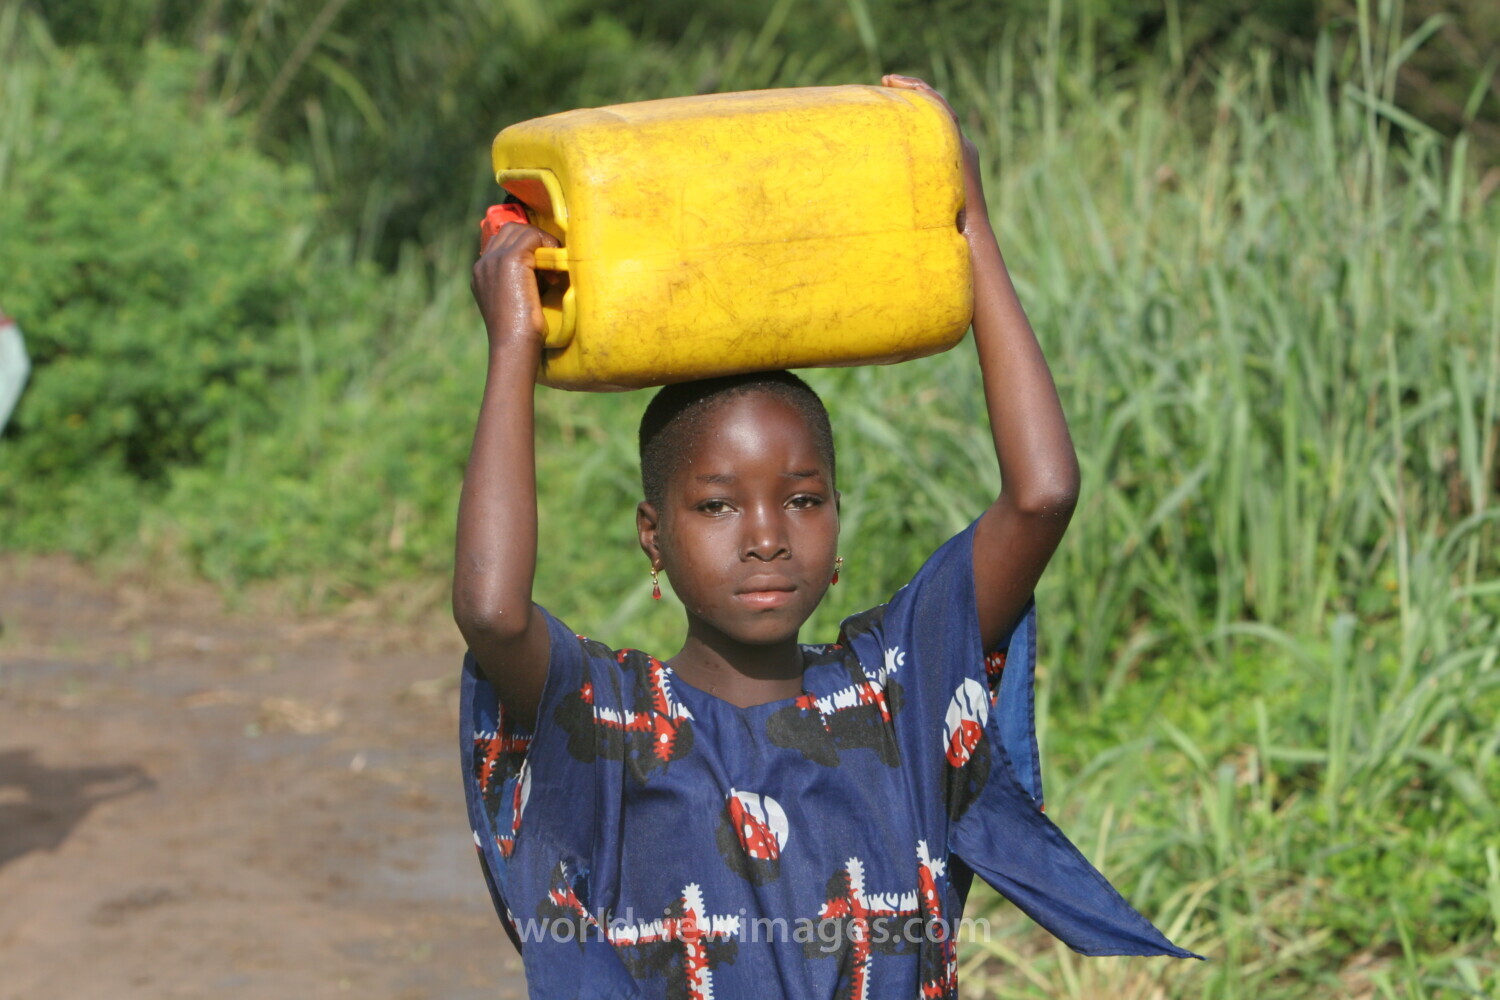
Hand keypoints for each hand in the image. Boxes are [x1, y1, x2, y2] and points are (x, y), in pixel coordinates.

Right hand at [470, 222, 560, 350]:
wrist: (513, 344)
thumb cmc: (519, 333)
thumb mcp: (514, 302)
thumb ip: (519, 282)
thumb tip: (542, 269)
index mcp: (481, 273)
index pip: (502, 242)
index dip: (525, 246)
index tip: (543, 266)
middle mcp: (483, 263)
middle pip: (510, 230)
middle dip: (534, 239)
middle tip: (551, 262)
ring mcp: (495, 259)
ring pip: (521, 230)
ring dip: (542, 241)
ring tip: (553, 266)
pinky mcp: (511, 260)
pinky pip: (533, 237)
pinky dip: (548, 245)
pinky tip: (555, 267)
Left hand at [881, 74, 990, 238]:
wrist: (969, 235)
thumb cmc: (945, 228)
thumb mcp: (924, 200)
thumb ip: (911, 186)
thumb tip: (881, 190)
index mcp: (953, 154)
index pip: (933, 121)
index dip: (913, 104)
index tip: (889, 93)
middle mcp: (960, 145)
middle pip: (937, 107)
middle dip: (912, 90)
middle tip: (886, 79)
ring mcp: (963, 146)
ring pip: (941, 106)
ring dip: (916, 89)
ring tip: (891, 80)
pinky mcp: (963, 150)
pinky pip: (945, 116)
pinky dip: (927, 100)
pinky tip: (908, 90)